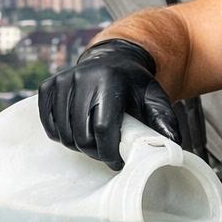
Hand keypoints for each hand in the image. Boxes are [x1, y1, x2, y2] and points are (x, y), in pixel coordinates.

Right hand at [37, 38, 180, 169]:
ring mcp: (62, 81)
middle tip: (106, 153)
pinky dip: (61, 134)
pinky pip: (48, 124)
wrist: (113, 59)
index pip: (103, 128)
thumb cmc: (134, 85)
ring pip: (64, 133)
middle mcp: (82, 77)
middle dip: (94, 152)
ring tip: (93, 141)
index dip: (109, 152)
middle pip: (81, 135)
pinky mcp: (48, 86)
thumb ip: (164, 120)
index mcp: (109, 80)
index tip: (117, 161)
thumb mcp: (154, 98)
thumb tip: (173, 145)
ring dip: (78, 145)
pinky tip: (76, 131)